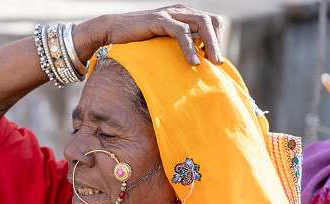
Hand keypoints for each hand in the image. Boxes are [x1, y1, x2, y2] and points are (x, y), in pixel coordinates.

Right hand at [77, 5, 224, 65]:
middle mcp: (180, 11)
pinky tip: (193, 62)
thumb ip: (177, 48)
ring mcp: (170, 13)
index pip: (212, 21)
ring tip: (212, 64)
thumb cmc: (136, 42)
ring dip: (210, 45)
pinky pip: (181, 32)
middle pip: (210, 21)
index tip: (215, 60)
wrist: (111, 32)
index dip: (217, 39)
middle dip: (217, 43)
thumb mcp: (162, 44)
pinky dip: (190, 48)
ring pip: (201, 23)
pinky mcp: (159, 19)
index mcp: (183, 15)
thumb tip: (194, 66)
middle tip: (219, 64)